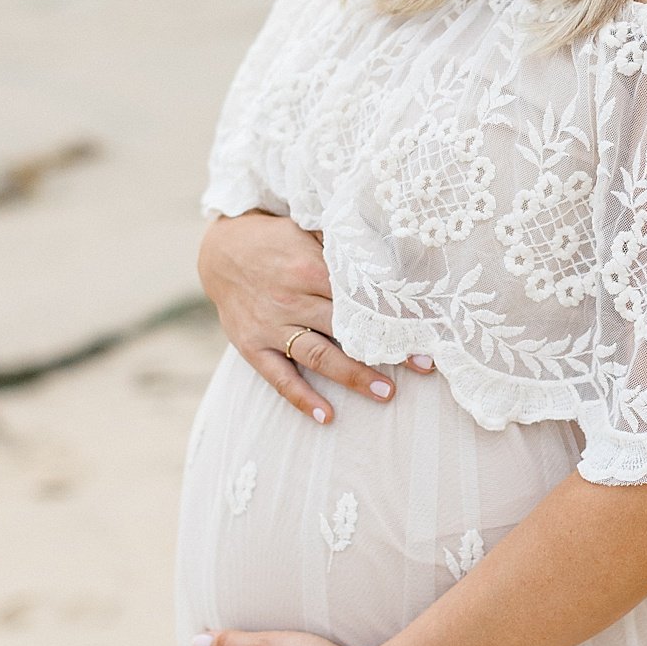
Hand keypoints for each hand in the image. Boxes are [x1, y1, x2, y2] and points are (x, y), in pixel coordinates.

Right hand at [196, 209, 434, 423]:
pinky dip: (301, 397)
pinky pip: (278, 377)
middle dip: (386, 348)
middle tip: (424, 365)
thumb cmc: (276, 239)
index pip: (359, 296)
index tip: (425, 329)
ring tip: (386, 392)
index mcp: (309, 267)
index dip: (392, 312)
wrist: (221, 250)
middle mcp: (291, 298)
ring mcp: (270, 325)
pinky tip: (326, 416)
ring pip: (318, 355)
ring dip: (353, 375)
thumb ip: (342, 245)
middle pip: (346, 328)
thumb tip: (389, 256)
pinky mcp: (252, 346)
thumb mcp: (308, 229)